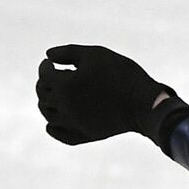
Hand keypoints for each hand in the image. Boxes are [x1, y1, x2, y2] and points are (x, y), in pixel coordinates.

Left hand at [36, 44, 167, 144]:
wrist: (145, 103)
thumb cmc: (122, 75)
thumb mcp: (96, 54)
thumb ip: (68, 52)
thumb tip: (48, 56)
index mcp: (64, 85)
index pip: (44, 75)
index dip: (45, 66)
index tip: (50, 63)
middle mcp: (64, 106)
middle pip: (43, 94)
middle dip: (45, 84)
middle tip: (52, 78)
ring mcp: (74, 123)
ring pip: (48, 115)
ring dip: (46, 104)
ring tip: (54, 97)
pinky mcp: (86, 135)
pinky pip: (61, 136)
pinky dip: (53, 129)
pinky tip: (53, 123)